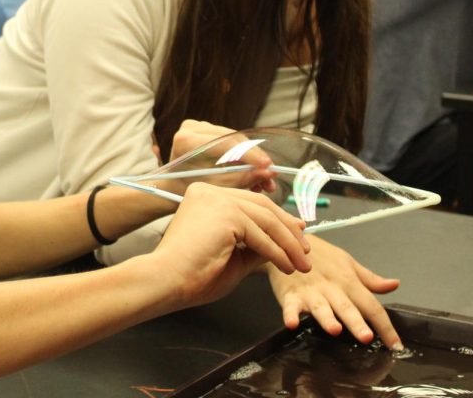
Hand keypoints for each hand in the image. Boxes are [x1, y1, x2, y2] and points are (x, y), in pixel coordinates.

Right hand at [149, 183, 309, 309]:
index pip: (250, 203)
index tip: (297, 234)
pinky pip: (261, 233)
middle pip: (262, 205)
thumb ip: (257, 246)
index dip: (278, 218)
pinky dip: (277, 252)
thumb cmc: (192, 275)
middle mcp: (210, 191)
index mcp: (206, 196)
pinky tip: (286, 266)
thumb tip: (286, 243)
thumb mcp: (233, 257)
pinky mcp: (225, 212)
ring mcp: (217, 199)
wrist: (166, 280)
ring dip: (288, 244)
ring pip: (265, 218)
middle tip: (305, 251)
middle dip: (288, 229)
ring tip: (301, 264)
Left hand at [162, 120, 276, 193]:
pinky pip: (231, 141)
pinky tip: (254, 174)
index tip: (269, 167)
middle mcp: (191, 128)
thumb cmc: (187, 191)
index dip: (250, 155)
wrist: (170, 187)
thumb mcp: (217, 188)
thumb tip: (270, 173)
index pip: (226, 143)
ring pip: (235, 140)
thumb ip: (242, 178)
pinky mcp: (206, 130)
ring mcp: (198, 126)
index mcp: (186, 140)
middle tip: (271, 175)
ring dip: (252, 159)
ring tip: (264, 181)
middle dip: (255, 158)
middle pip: (233, 139)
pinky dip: (243, 156)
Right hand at [265, 234, 400, 348]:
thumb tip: (395, 285)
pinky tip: (292, 323)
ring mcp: (310, 292)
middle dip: (356, 323)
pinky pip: (290, 306)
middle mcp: (332, 288)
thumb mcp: (348, 263)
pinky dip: (290, 314)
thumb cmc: (321, 256)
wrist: (289, 241)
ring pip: (320, 307)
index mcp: (349, 282)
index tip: (396, 346)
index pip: (371, 306)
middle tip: (367, 338)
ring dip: (327, 318)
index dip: (385, 326)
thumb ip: (370, 279)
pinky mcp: (290, 295)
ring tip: (335, 329)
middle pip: (346, 308)